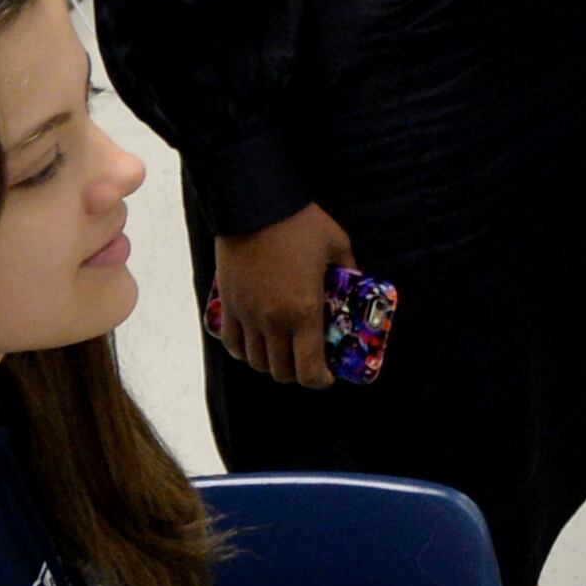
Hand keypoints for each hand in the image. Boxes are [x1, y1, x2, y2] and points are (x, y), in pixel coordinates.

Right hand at [210, 203, 353, 389]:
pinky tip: (255, 343)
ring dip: (271, 363)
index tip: (327, 376)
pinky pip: (232, 343)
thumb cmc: (301, 223)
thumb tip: (357, 283)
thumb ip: (350, 270)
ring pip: (255, 361)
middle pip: (281, 372)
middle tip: (307, 362)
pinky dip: (244, 351)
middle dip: (297, 373)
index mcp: (304, 312)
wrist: (255, 204)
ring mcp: (247, 315)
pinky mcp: (228, 304)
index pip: (308, 371)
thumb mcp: (338, 245)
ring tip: (282, 352)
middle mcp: (273, 321)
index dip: (319, 381)